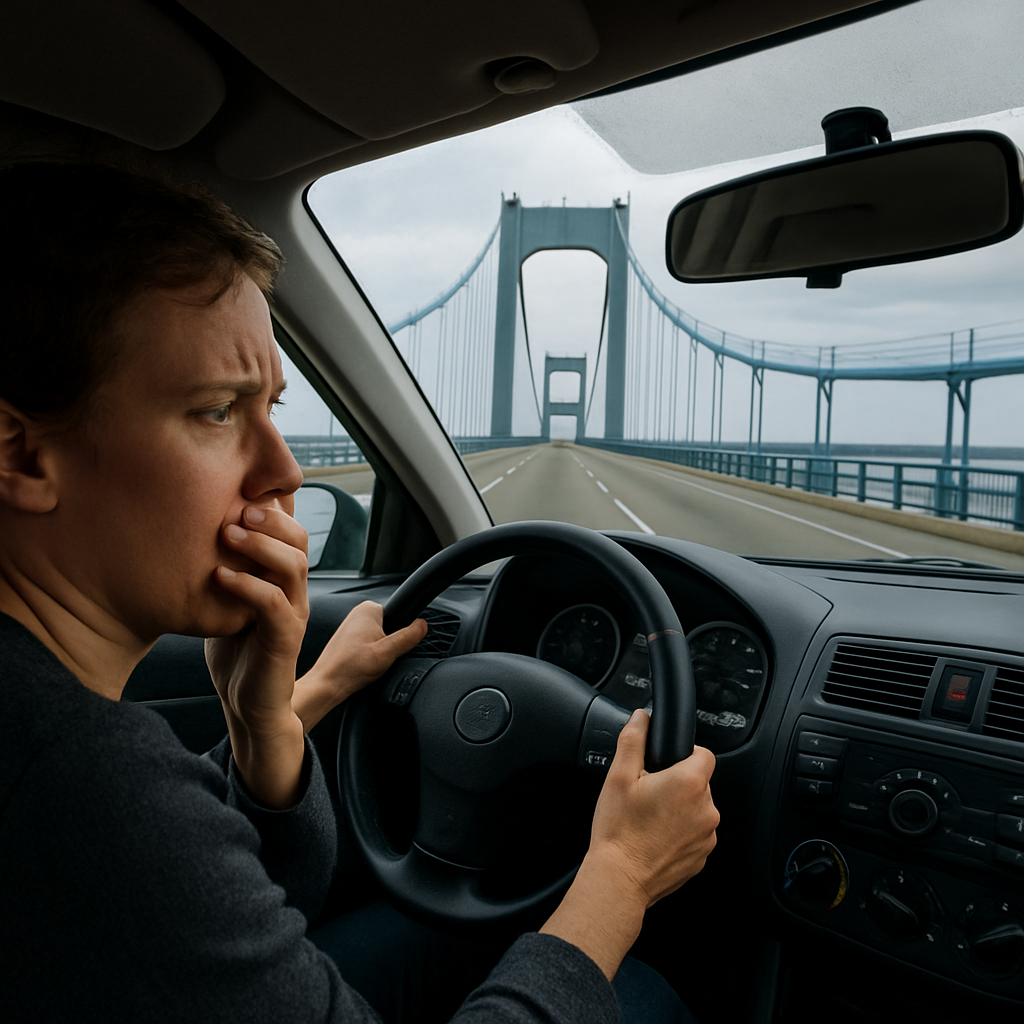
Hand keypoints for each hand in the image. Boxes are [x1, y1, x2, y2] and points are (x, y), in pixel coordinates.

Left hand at [205, 504, 309, 807]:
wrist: (248, 706)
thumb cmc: (235, 653)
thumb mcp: (227, 601)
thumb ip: (224, 568)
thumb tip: (192, 534)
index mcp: (283, 580)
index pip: (289, 531)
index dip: (272, 506)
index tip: (240, 488)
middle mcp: (295, 592)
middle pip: (300, 540)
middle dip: (270, 518)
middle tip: (236, 506)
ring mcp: (293, 614)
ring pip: (294, 566)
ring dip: (260, 545)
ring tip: (228, 532)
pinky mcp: (284, 639)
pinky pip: (273, 603)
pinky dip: (247, 585)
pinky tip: (219, 575)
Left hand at [292, 601, 426, 731]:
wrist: (327, 685)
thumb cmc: (349, 668)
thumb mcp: (387, 653)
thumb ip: (408, 637)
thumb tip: (423, 625)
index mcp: (369, 609)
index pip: (400, 616)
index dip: (400, 636)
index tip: (390, 649)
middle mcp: (358, 613)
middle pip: (390, 628)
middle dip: (389, 646)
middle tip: (379, 659)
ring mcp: (352, 626)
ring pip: (380, 639)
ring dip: (379, 653)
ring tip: (368, 663)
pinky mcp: (348, 639)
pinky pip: (369, 646)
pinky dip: (369, 656)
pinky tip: (361, 665)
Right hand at [541, 710, 718, 978]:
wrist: (619, 879)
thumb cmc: (619, 831)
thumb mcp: (618, 776)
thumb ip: (634, 739)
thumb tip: (642, 717)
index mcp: (689, 783)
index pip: (704, 754)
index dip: (685, 754)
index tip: (664, 765)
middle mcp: (706, 809)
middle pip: (699, 782)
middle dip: (677, 783)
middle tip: (648, 794)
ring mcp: (706, 836)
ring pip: (698, 809)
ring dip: (680, 809)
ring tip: (649, 819)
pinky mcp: (701, 857)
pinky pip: (695, 834)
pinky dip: (680, 833)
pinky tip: (655, 837)